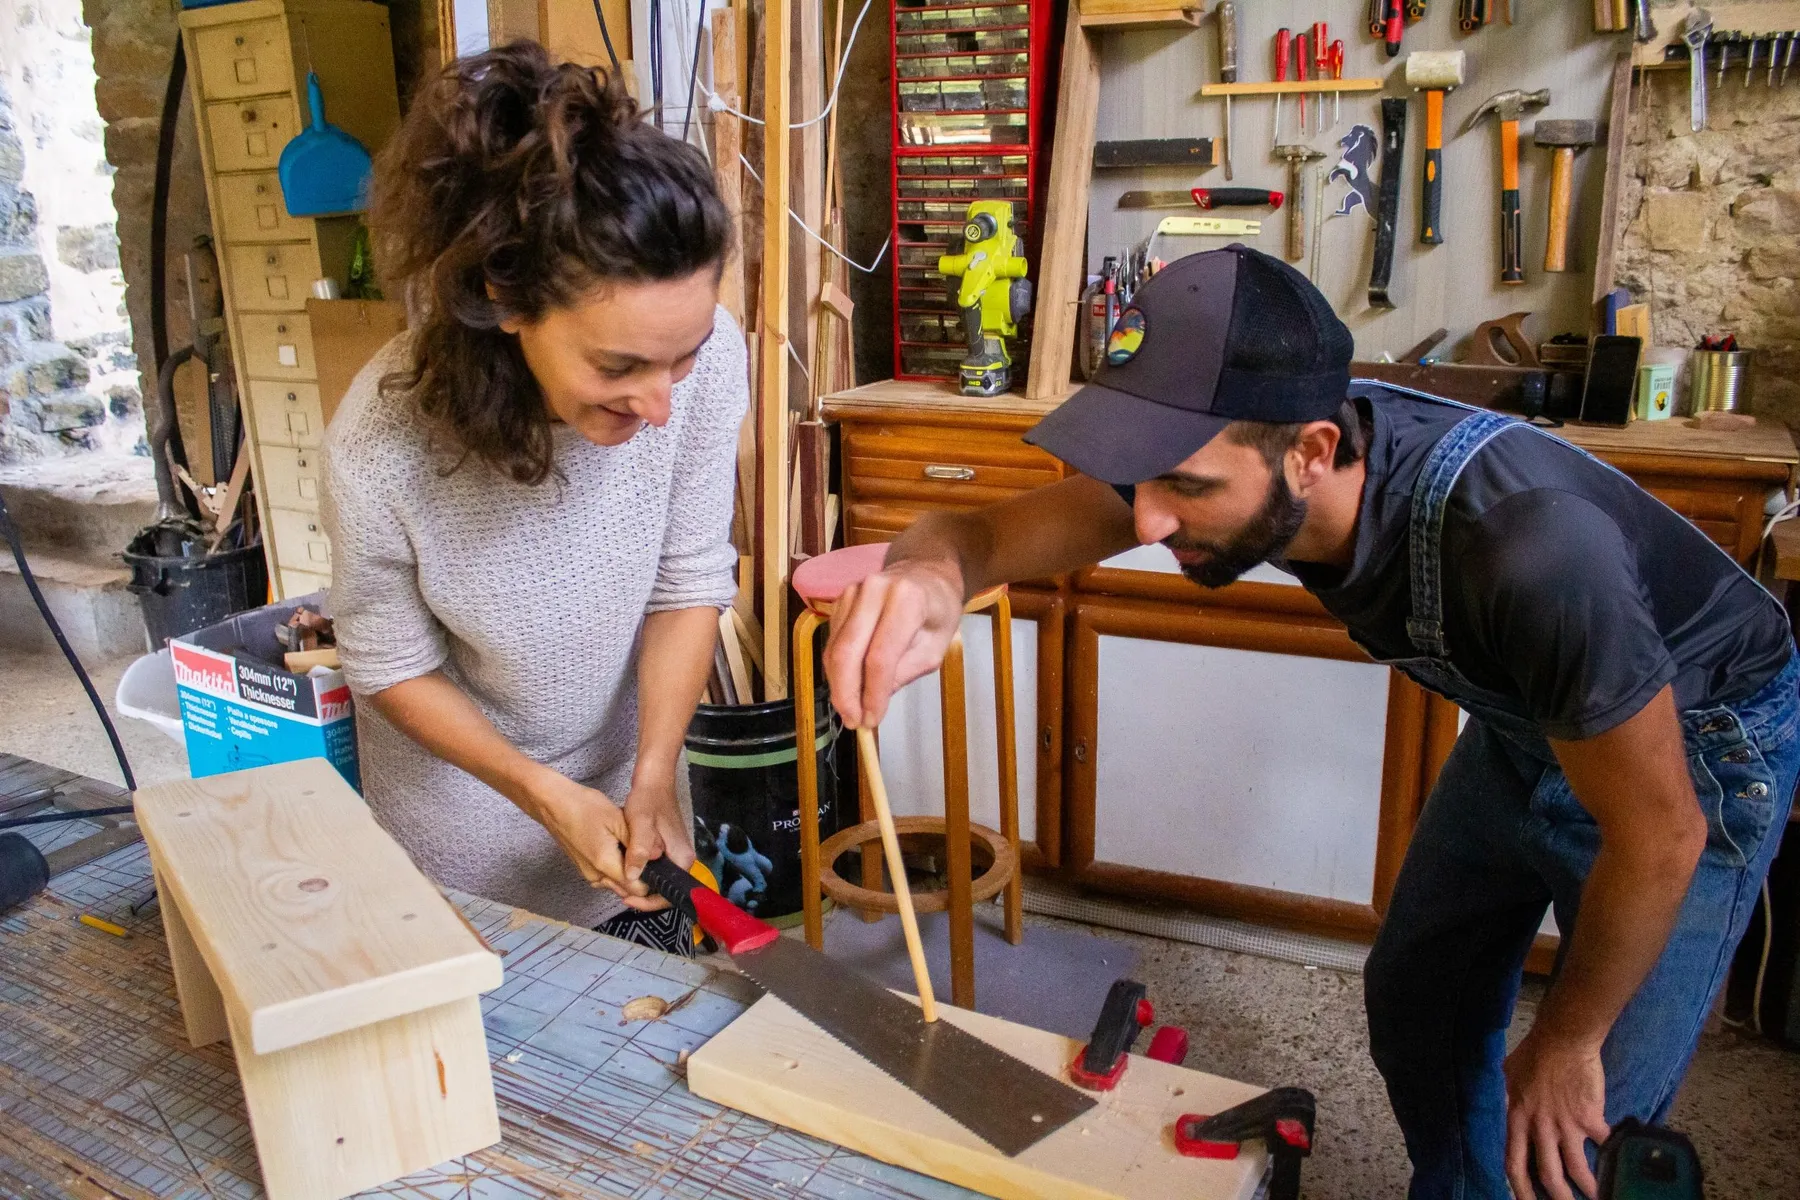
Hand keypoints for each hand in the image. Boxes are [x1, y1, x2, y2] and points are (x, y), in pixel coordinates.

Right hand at [522, 770, 644, 904]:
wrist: (553, 804)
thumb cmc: (583, 807)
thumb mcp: (618, 819)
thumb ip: (637, 843)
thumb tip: (655, 858)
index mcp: (605, 864)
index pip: (636, 889)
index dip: (651, 881)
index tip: (659, 866)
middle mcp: (595, 876)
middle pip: (626, 889)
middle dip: (639, 876)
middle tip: (646, 854)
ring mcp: (587, 874)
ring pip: (616, 884)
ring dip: (627, 872)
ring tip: (630, 847)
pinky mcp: (583, 868)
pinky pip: (605, 877)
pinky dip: (615, 868)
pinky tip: (617, 848)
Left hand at [618, 774, 694, 911]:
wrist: (655, 779)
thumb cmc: (649, 799)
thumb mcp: (640, 823)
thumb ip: (639, 850)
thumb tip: (633, 878)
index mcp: (681, 858)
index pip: (671, 894)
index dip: (649, 903)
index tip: (627, 899)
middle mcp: (683, 859)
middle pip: (665, 889)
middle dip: (641, 895)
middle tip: (617, 890)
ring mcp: (676, 853)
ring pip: (659, 879)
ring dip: (639, 883)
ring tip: (617, 880)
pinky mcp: (668, 848)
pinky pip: (656, 868)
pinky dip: (640, 871)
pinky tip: (624, 867)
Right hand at [823, 558, 965, 727]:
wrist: (925, 572)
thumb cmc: (937, 612)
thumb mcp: (935, 648)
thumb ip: (905, 672)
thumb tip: (872, 700)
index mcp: (906, 600)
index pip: (880, 657)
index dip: (872, 693)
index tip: (872, 720)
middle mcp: (873, 591)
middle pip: (847, 653)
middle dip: (846, 694)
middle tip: (853, 722)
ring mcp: (851, 592)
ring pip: (834, 649)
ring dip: (839, 685)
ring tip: (852, 710)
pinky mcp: (839, 600)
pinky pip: (832, 641)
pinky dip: (837, 669)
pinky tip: (849, 686)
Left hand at [1504, 1028, 1610, 1199]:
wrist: (1562, 1038)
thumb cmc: (1533, 1052)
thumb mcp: (1509, 1076)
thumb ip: (1510, 1097)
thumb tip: (1507, 1105)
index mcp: (1518, 1119)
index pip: (1514, 1163)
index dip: (1520, 1188)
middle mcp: (1540, 1128)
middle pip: (1548, 1175)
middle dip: (1559, 1198)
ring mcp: (1566, 1125)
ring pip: (1577, 1169)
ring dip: (1589, 1188)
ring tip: (1598, 1199)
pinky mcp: (1590, 1118)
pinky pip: (1605, 1144)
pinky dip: (1615, 1154)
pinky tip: (1622, 1162)